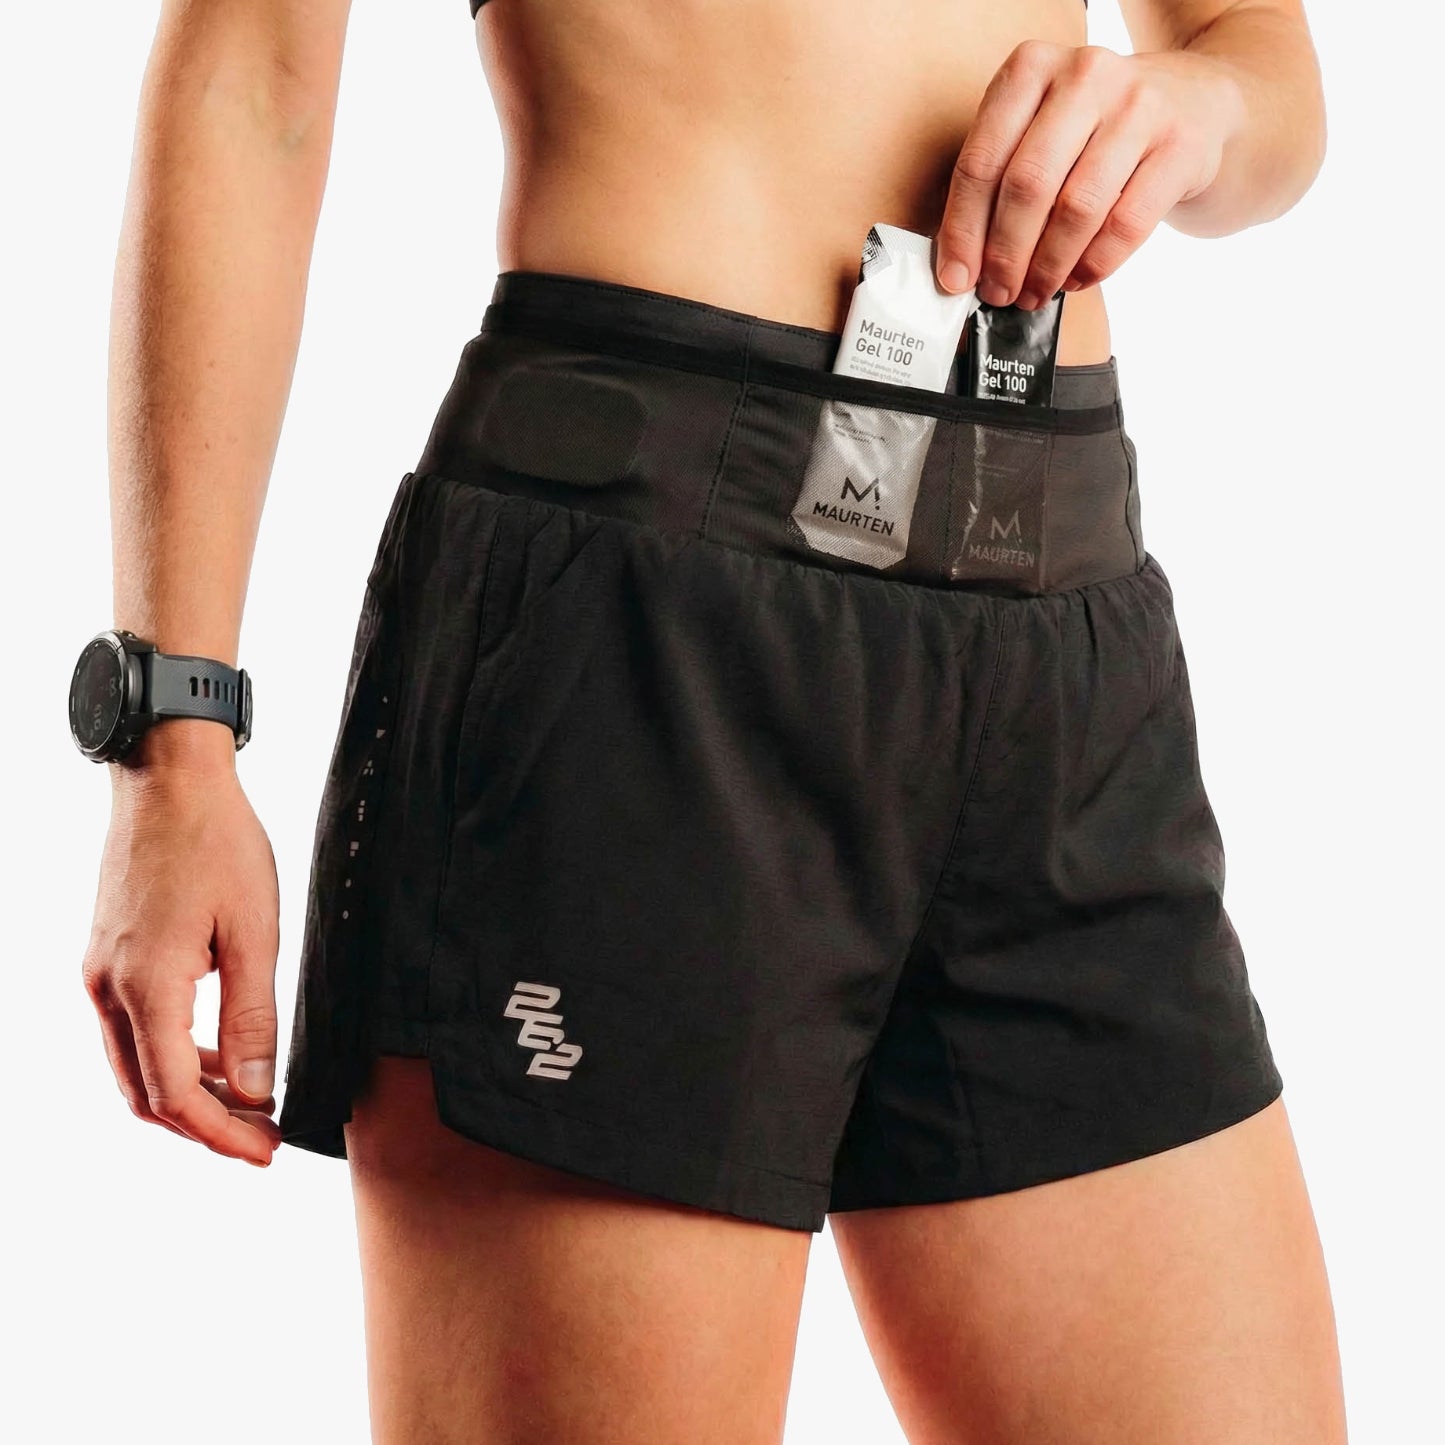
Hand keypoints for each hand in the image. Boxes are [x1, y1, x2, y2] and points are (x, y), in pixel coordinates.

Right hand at [82, 763, 282, 1165]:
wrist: (169, 779)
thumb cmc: (218, 842)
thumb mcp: (254, 930)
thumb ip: (253, 1016)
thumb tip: (255, 1089)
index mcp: (146, 986)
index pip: (176, 1095)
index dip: (222, 1135)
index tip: (266, 1151)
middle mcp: (108, 989)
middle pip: (147, 1094)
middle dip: (205, 1127)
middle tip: (263, 1137)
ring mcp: (99, 973)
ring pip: (135, 1067)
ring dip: (188, 1094)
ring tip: (249, 1103)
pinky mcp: (106, 957)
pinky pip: (132, 1031)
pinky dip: (172, 1056)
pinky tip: (219, 1055)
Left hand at [934, 42, 1244, 307]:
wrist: (1198, 103)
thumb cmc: (1096, 130)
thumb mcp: (1042, 130)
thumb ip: (1001, 182)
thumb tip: (962, 268)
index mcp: (1032, 68)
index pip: (982, 161)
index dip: (963, 230)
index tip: (955, 280)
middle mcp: (1085, 75)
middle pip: (1027, 185)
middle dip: (1006, 255)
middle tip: (999, 294)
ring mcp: (1139, 105)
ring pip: (1077, 208)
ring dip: (1048, 267)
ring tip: (1035, 294)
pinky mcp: (1181, 144)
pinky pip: (1126, 223)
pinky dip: (1094, 264)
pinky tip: (1077, 280)